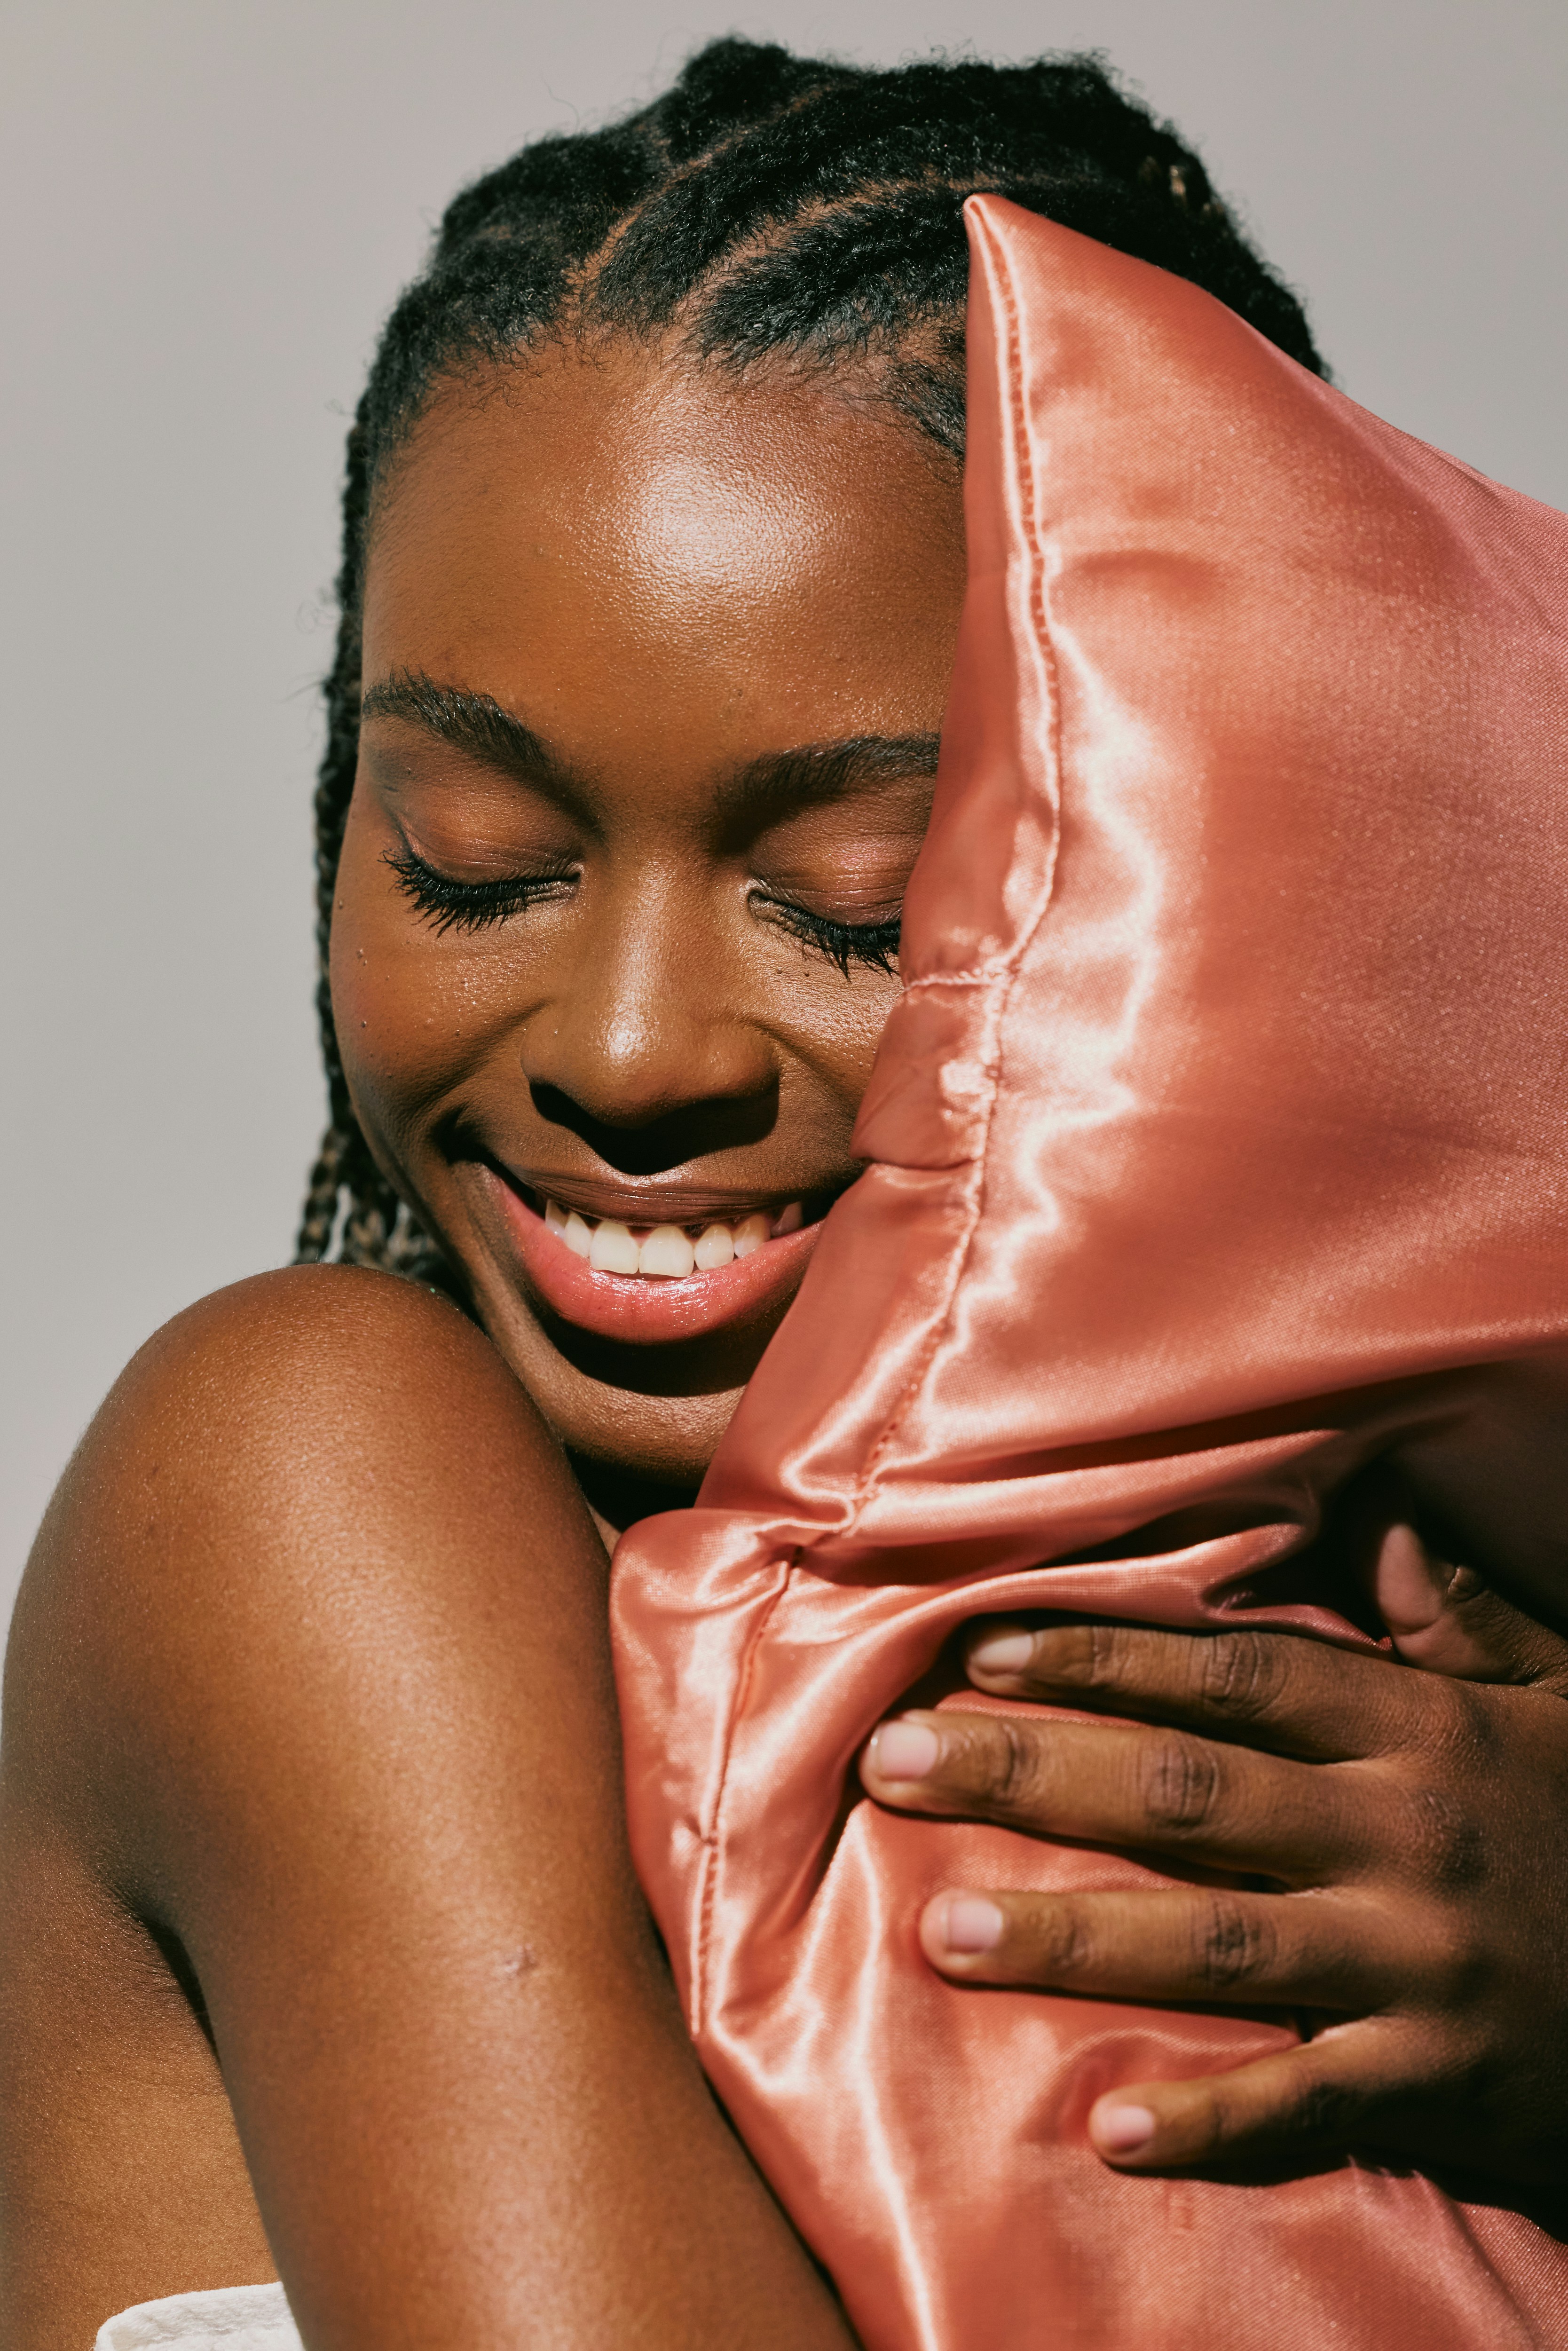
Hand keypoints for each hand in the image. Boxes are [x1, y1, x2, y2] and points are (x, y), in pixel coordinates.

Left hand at [859, 1527, 1567, 2182]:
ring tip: (940, 1927)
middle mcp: (1402, 1836)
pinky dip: (1214, 2120)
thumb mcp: (1562, 1703)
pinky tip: (1110, 2130)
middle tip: (894, 1762)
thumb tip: (1389, 1528)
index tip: (981, 1654)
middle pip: (1188, 1794)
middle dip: (1033, 1774)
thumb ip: (1465, 1625)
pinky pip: (1310, 2101)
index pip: (1234, 1678)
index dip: (1104, 1661)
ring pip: (1218, 1942)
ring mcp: (1416, 1963)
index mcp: (1419, 1733)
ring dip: (1073, 1935)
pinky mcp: (1438, 2079)